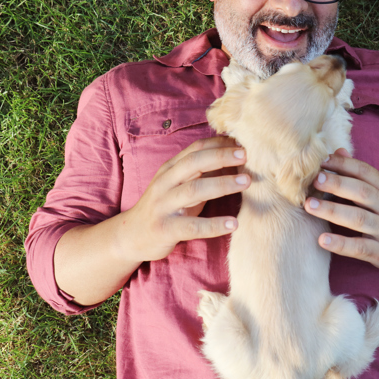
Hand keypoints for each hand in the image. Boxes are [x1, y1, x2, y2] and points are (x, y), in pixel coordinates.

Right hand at [118, 136, 249, 263]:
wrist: (132, 235)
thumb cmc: (166, 206)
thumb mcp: (180, 184)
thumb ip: (202, 171)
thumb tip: (235, 155)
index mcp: (170, 168)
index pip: (195, 149)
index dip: (219, 143)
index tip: (242, 142)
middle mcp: (165, 182)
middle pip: (194, 163)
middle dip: (221, 156)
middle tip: (246, 156)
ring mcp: (163, 205)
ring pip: (193, 190)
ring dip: (222, 184)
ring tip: (246, 182)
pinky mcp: (165, 229)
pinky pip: (192, 226)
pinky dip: (214, 225)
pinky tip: (234, 223)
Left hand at [304, 149, 378, 273]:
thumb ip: (360, 174)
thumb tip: (337, 151)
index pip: (365, 172)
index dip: (343, 164)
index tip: (321, 160)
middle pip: (362, 192)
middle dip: (337, 184)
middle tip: (314, 180)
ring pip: (358, 218)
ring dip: (332, 211)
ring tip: (310, 205)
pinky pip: (360, 248)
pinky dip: (340, 244)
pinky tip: (322, 239)